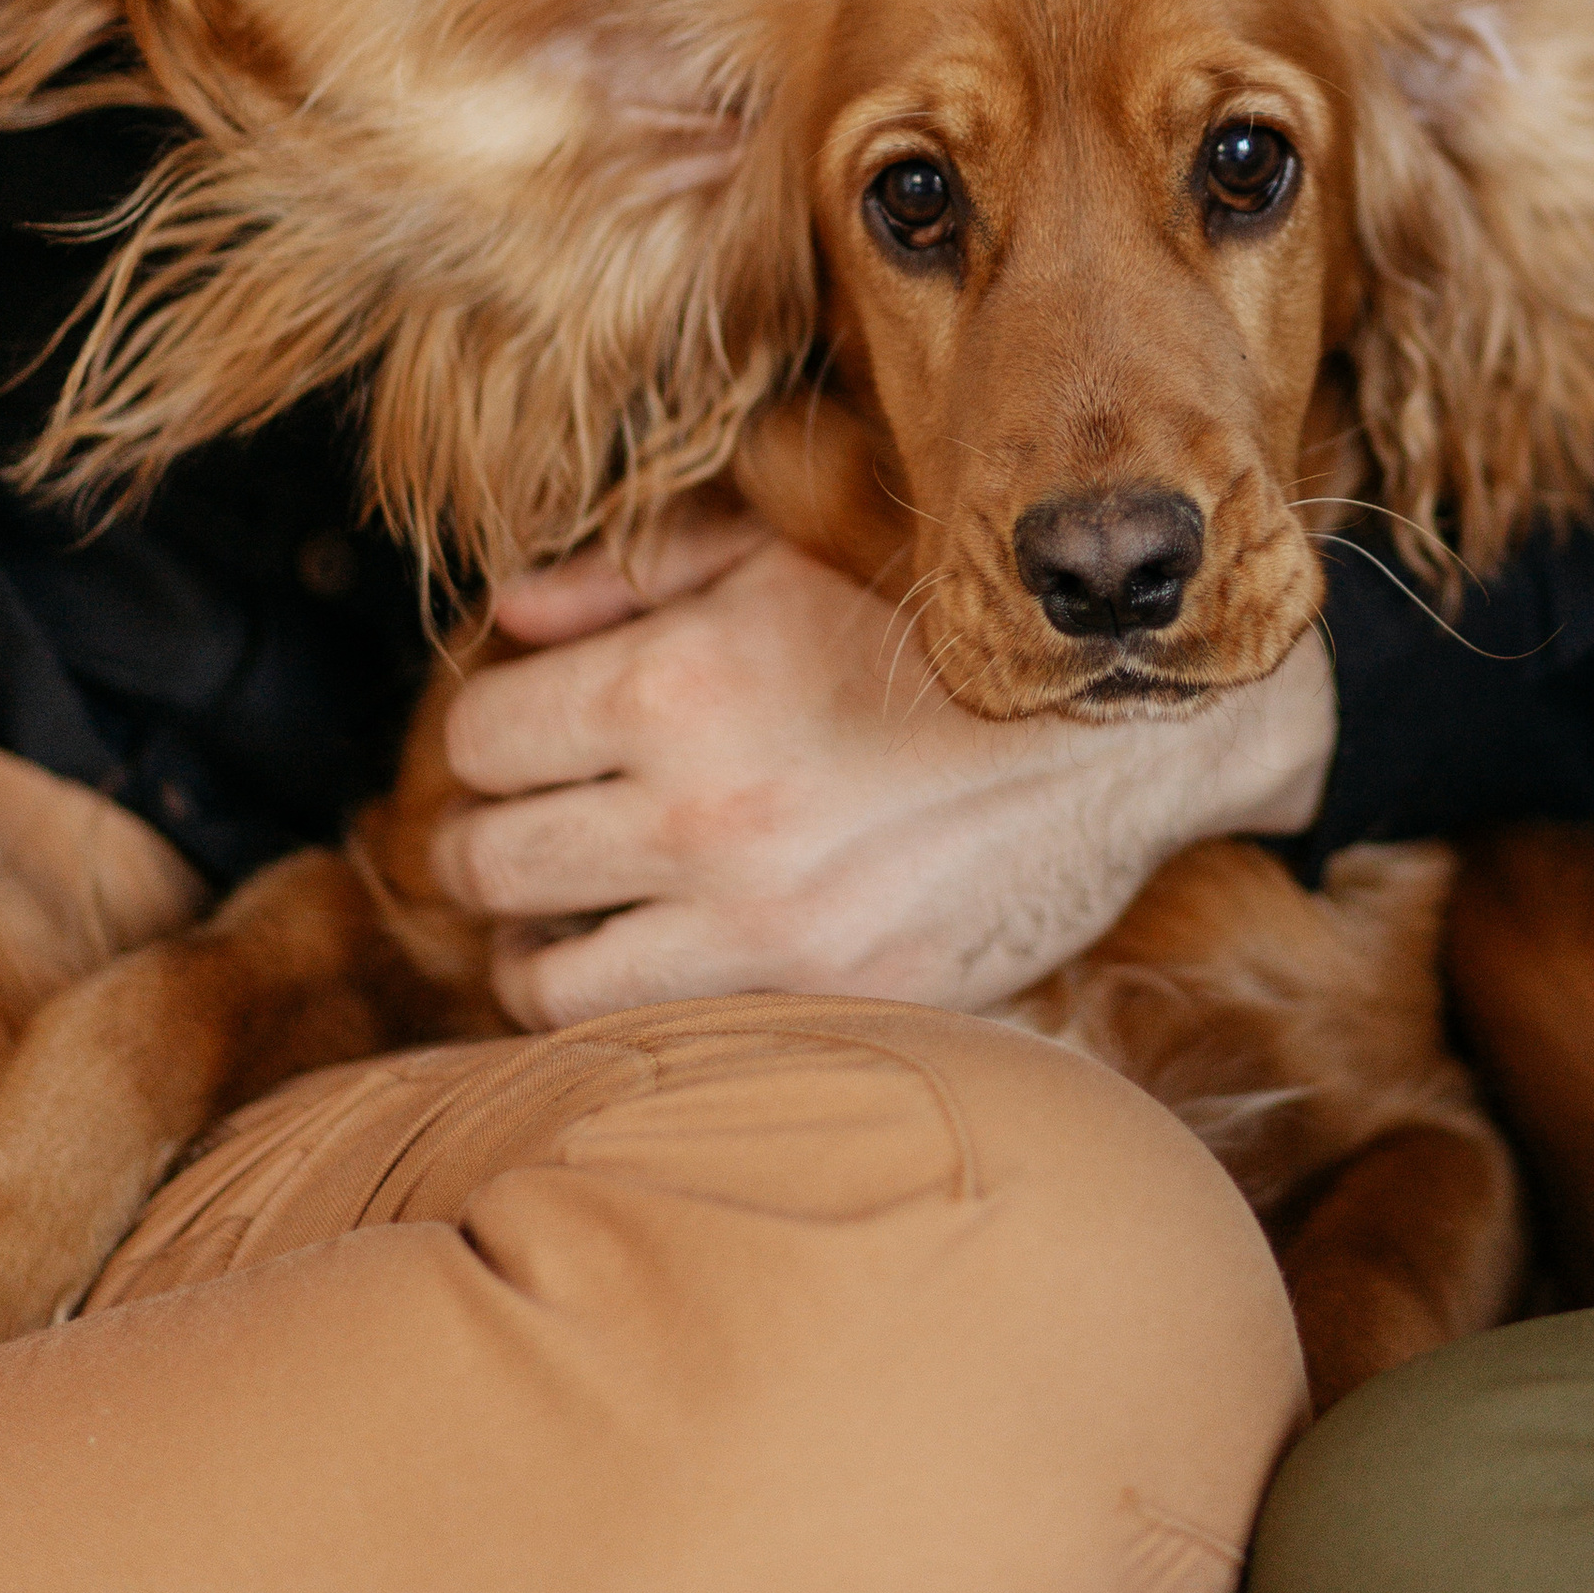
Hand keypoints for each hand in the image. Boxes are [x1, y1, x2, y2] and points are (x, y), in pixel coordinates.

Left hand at [431, 499, 1339, 1028]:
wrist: (1115, 731)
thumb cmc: (942, 629)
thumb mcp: (789, 556)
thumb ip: (637, 572)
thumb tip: (508, 618)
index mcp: (680, 680)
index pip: (478, 733)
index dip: (488, 730)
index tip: (523, 737)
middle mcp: (700, 810)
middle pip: (481, 857)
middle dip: (484, 837)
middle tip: (521, 828)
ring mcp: (759, 922)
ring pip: (535, 972)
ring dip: (531, 941)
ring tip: (569, 913)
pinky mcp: (819, 1000)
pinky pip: (642, 1037)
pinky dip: (613, 1009)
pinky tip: (645, 965)